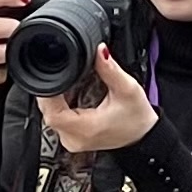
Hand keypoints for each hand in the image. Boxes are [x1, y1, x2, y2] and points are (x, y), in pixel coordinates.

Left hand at [37, 47, 157, 153]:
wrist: (142, 137)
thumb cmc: (137, 117)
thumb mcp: (127, 89)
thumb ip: (110, 69)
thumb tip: (99, 51)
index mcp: (86, 128)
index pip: (53, 114)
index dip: (48, 95)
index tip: (55, 77)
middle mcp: (74, 139)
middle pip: (48, 114)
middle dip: (53, 93)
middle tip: (66, 77)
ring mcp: (71, 141)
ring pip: (50, 117)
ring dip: (56, 100)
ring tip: (71, 86)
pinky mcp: (71, 139)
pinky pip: (57, 121)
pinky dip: (61, 107)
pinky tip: (73, 97)